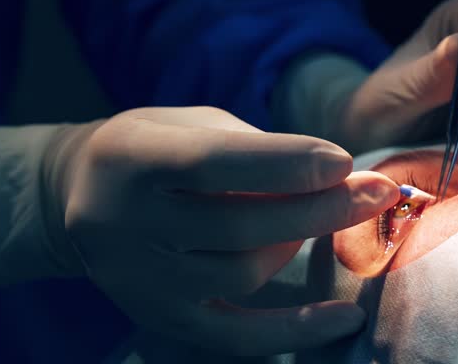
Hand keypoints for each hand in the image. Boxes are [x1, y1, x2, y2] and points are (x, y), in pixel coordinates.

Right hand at [58, 107, 399, 354]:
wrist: (80, 192)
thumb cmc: (158, 147)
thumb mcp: (191, 123)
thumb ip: (254, 148)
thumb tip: (338, 178)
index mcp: (128, 156)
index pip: (212, 163)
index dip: (284, 164)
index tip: (344, 161)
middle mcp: (122, 221)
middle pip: (235, 224)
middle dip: (317, 208)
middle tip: (376, 191)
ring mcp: (136, 277)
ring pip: (241, 273)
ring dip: (296, 244)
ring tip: (316, 218)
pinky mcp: (156, 316)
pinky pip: (235, 335)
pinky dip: (295, 329)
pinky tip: (344, 318)